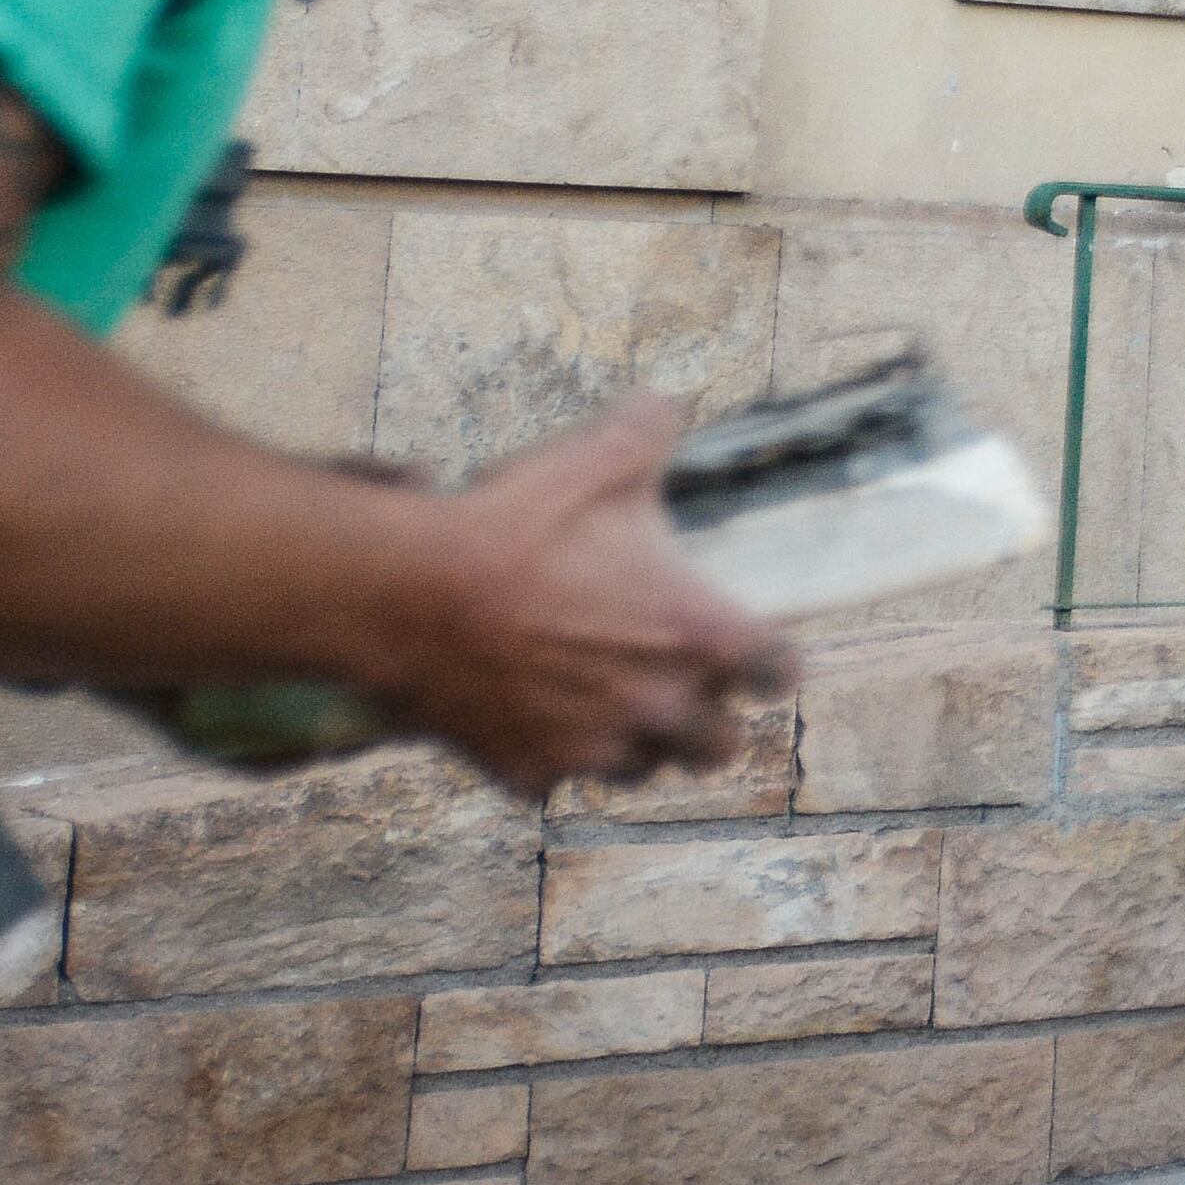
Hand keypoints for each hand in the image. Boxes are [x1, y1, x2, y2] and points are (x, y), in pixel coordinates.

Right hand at [379, 396, 790, 797]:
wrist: (406, 593)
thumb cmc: (513, 524)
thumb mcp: (599, 459)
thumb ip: (650, 428)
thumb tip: (668, 403)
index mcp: (698, 635)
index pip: (779, 673)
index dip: (767, 661)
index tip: (750, 651)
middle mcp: (660, 705)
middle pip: (721, 747)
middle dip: (708, 719)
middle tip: (682, 687)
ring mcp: (594, 749)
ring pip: (645, 771)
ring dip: (637, 744)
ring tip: (610, 702)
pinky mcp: (530, 772)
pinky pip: (558, 781)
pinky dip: (552, 757)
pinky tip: (534, 716)